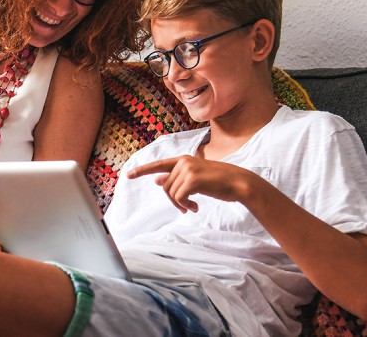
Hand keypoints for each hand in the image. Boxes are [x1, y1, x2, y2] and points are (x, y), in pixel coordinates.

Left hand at [127, 155, 260, 212]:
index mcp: (183, 160)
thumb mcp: (195, 178)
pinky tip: (195, 207)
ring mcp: (188, 169)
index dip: (143, 170)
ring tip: (192, 206)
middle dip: (173, 200)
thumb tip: (157, 181)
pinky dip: (185, 205)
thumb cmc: (218, 182)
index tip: (128, 175)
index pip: (158, 165)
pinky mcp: (193, 179)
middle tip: (186, 207)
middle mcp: (183, 162)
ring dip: (181, 204)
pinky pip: (179, 198)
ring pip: (171, 193)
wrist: (239, 183)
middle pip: (165, 186)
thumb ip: (176, 178)